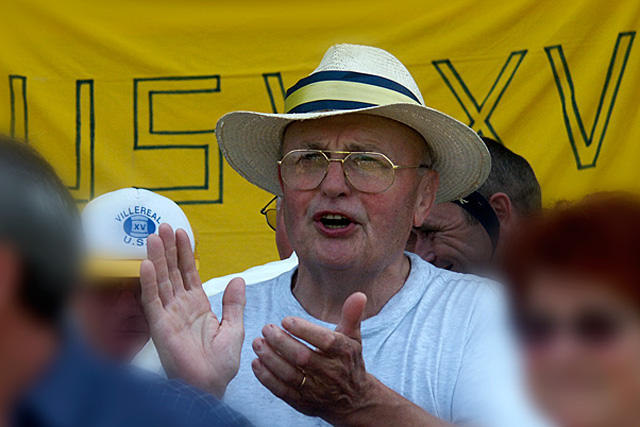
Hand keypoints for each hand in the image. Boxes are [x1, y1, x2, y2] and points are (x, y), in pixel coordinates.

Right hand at [140, 223, 245, 398]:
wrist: (210, 386)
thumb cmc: (219, 364)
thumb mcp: (234, 328)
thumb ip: (234, 303)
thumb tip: (238, 279)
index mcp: (198, 306)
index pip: (189, 273)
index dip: (185, 253)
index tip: (181, 233)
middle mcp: (180, 307)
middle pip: (172, 271)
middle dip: (169, 249)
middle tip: (163, 226)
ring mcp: (169, 315)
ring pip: (162, 281)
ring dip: (157, 259)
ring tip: (154, 237)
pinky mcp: (160, 327)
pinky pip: (153, 301)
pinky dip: (150, 283)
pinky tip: (147, 265)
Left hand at [251, 292, 374, 424]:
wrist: (354, 400)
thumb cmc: (349, 362)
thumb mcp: (353, 338)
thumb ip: (351, 315)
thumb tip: (359, 294)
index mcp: (343, 353)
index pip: (324, 341)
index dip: (304, 330)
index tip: (286, 320)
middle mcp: (331, 372)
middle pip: (303, 357)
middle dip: (281, 342)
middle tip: (267, 328)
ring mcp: (316, 390)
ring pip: (290, 375)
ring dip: (271, 359)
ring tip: (258, 343)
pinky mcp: (303, 402)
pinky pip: (282, 391)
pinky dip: (267, 378)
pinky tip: (256, 363)